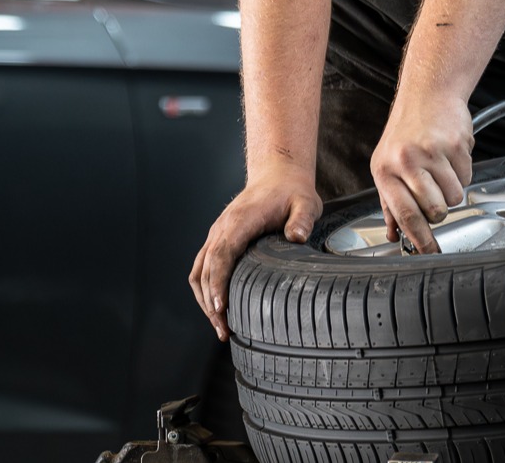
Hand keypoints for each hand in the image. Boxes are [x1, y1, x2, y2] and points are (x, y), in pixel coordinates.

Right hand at [191, 167, 321, 340]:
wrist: (277, 175)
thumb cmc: (291, 192)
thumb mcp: (305, 203)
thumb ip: (302, 220)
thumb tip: (297, 237)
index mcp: (239, 221)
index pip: (221, 255)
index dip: (218, 282)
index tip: (220, 307)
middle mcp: (221, 230)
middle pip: (205, 270)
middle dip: (210, 303)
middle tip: (224, 330)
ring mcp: (217, 236)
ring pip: (199, 273)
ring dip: (205, 301)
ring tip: (220, 327)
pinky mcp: (219, 242)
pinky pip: (203, 269)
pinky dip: (206, 291)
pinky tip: (218, 310)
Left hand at [371, 94, 473, 254]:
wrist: (428, 94)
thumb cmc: (406, 131)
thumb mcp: (387, 165)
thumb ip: (390, 203)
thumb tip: (394, 234)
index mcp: (385, 170)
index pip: (405, 215)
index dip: (420, 239)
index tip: (429, 251)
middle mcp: (407, 161)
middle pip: (435, 211)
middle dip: (440, 212)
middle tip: (435, 195)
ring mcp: (433, 152)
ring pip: (455, 196)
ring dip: (452, 191)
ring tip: (441, 171)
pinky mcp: (456, 145)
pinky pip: (467, 177)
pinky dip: (462, 173)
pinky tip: (450, 157)